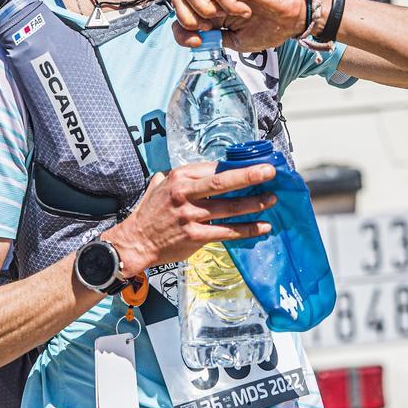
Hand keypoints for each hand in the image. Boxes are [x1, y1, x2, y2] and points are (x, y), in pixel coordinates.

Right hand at [102, 162, 276, 275]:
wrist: (135, 242)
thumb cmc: (150, 213)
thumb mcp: (160, 184)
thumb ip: (181, 175)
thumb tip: (207, 168)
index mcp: (179, 177)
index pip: (214, 168)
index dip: (236, 167)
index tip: (254, 164)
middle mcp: (185, 194)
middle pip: (224, 182)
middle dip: (250, 176)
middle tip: (270, 172)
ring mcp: (191, 216)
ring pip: (230, 208)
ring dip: (254, 204)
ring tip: (271, 200)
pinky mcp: (196, 236)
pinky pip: (227, 231)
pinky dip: (247, 229)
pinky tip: (262, 227)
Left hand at [171, 0, 306, 51]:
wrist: (292, 20)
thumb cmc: (269, 28)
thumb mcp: (234, 42)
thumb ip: (213, 39)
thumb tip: (192, 38)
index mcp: (211, 12)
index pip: (181, 15)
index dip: (181, 31)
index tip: (197, 42)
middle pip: (179, 0)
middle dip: (187, 19)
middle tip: (207, 28)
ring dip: (205, 11)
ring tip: (225, 17)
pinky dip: (230, 6)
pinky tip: (245, 11)